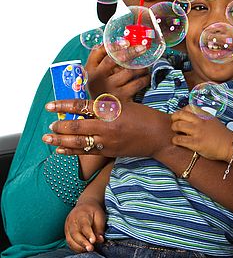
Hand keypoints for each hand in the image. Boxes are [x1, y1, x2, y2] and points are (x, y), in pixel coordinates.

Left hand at [43, 99, 167, 158]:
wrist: (159, 135)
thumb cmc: (144, 116)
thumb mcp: (124, 105)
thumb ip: (105, 106)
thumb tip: (83, 104)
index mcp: (111, 110)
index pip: (81, 106)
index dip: (63, 105)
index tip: (50, 105)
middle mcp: (107, 126)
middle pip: (77, 125)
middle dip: (60, 126)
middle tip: (50, 125)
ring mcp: (108, 141)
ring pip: (79, 141)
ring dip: (61, 140)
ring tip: (48, 138)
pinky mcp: (110, 152)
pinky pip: (87, 152)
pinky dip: (71, 152)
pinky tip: (60, 150)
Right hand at [65, 200, 105, 252]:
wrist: (85, 205)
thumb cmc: (94, 211)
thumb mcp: (100, 216)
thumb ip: (99, 229)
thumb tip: (100, 240)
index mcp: (81, 214)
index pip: (84, 225)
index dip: (88, 234)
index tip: (93, 241)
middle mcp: (72, 221)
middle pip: (75, 234)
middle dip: (83, 243)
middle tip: (91, 249)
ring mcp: (67, 227)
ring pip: (70, 239)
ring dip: (79, 247)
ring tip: (88, 250)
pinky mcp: (66, 232)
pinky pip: (69, 242)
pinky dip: (75, 247)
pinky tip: (83, 249)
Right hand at [85, 44, 149, 100]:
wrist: (102, 114)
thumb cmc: (101, 89)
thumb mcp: (94, 75)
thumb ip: (101, 60)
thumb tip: (116, 42)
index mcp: (89, 71)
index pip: (98, 52)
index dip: (113, 45)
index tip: (126, 42)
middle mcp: (97, 79)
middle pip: (114, 59)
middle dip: (130, 51)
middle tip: (142, 48)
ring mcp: (109, 89)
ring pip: (129, 71)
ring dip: (140, 66)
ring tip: (145, 65)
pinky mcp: (122, 98)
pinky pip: (138, 84)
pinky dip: (145, 78)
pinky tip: (146, 76)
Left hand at [170, 106, 232, 161]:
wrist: (230, 145)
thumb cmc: (221, 134)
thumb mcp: (213, 120)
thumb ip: (202, 117)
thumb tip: (191, 117)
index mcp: (204, 115)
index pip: (188, 107)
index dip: (181, 111)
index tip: (180, 116)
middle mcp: (200, 121)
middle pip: (179, 114)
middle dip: (174, 118)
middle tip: (174, 123)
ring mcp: (197, 132)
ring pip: (177, 125)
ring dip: (174, 128)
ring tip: (176, 132)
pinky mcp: (196, 143)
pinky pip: (179, 139)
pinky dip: (175, 140)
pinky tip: (177, 142)